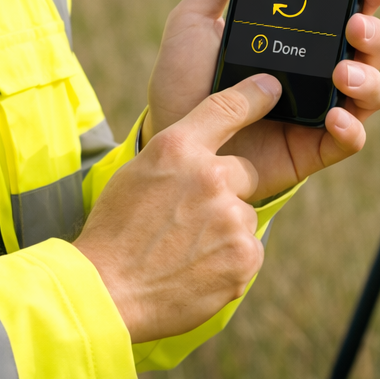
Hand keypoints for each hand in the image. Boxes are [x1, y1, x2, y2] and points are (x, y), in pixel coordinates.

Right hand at [74, 74, 281, 342]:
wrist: (107, 291)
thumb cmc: (117, 229)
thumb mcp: (139, 170)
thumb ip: (179, 154)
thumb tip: (208, 150)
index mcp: (178, 147)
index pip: (227, 107)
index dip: (254, 95)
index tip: (272, 87)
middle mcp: (210, 176)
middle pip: (245, 171)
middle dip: (227, 190)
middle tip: (191, 217)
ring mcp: (231, 218)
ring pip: (244, 214)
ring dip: (226, 228)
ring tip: (186, 248)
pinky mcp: (244, 256)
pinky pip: (248, 249)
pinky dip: (229, 259)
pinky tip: (197, 268)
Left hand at [144, 0, 379, 201]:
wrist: (172, 141)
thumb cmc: (183, 81)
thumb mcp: (192, 21)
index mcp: (296, 36)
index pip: (342, 8)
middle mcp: (316, 70)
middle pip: (369, 45)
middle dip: (374, 29)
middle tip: (356, 22)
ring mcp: (320, 109)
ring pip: (372, 90)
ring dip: (369, 77)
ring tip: (342, 72)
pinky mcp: (314, 148)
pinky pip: (350, 139)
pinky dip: (351, 128)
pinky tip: (335, 117)